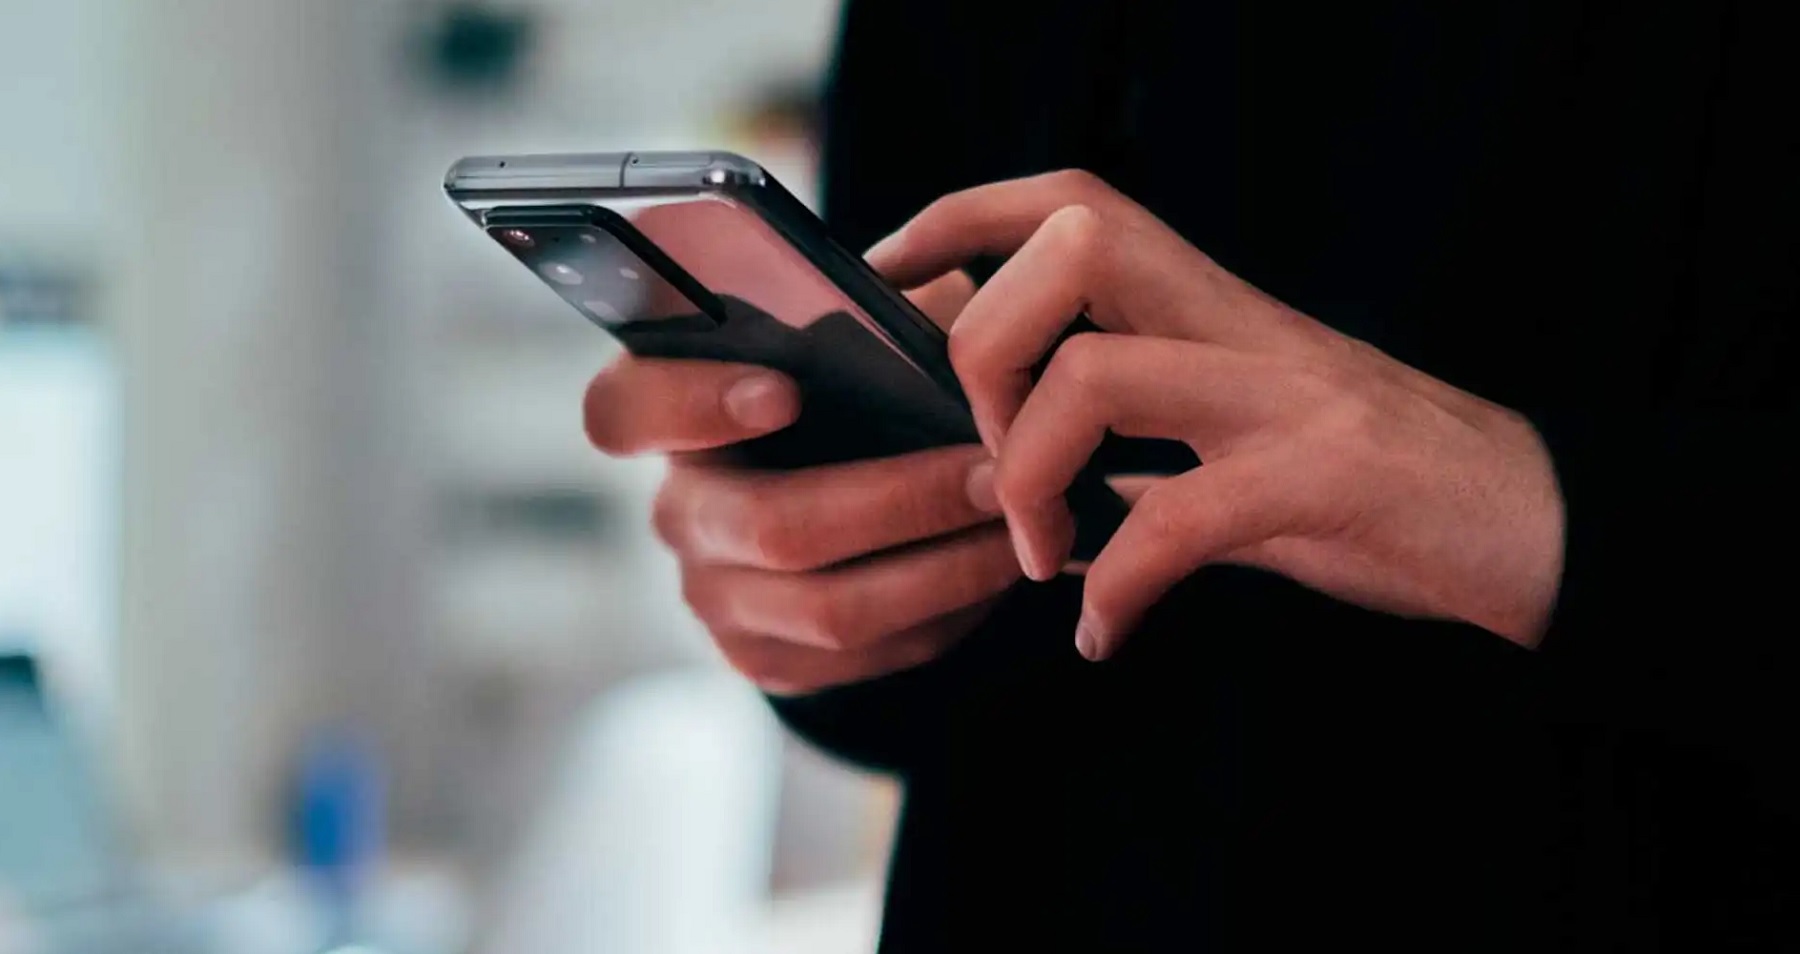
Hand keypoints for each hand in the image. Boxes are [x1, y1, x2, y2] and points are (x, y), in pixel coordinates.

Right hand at [582, 273, 1021, 693]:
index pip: (624, 409)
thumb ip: (878, 316)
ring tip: (1021, 525)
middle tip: (995, 473)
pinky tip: (996, 570)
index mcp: (671, 411)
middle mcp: (679, 510)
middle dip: (902, 500)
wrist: (856, 492)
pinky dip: (944, 613)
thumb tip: (939, 324)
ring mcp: (715, 595)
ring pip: (830, 608)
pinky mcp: (765, 658)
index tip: (784, 390)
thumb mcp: (863, 331)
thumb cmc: (860, 387)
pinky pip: (862, 655)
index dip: (692, 405)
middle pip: (771, 526)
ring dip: (944, 567)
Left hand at [868, 171, 1565, 659]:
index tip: (889, 279)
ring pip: (1098, 374)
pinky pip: (1179, 519)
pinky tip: (1107, 633)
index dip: (962, 218)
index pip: (1071, 203)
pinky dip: (1119, 586)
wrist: (1532, 522)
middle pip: (1070, 249)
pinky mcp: (1324, 478)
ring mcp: (1284, 395)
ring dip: (1032, 476)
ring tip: (1040, 558)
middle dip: (984, 348)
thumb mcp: (1242, 445)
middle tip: (985, 459)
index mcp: (1212, 307)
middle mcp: (1241, 326)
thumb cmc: (1374, 487)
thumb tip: (1026, 474)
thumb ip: (1144, 446)